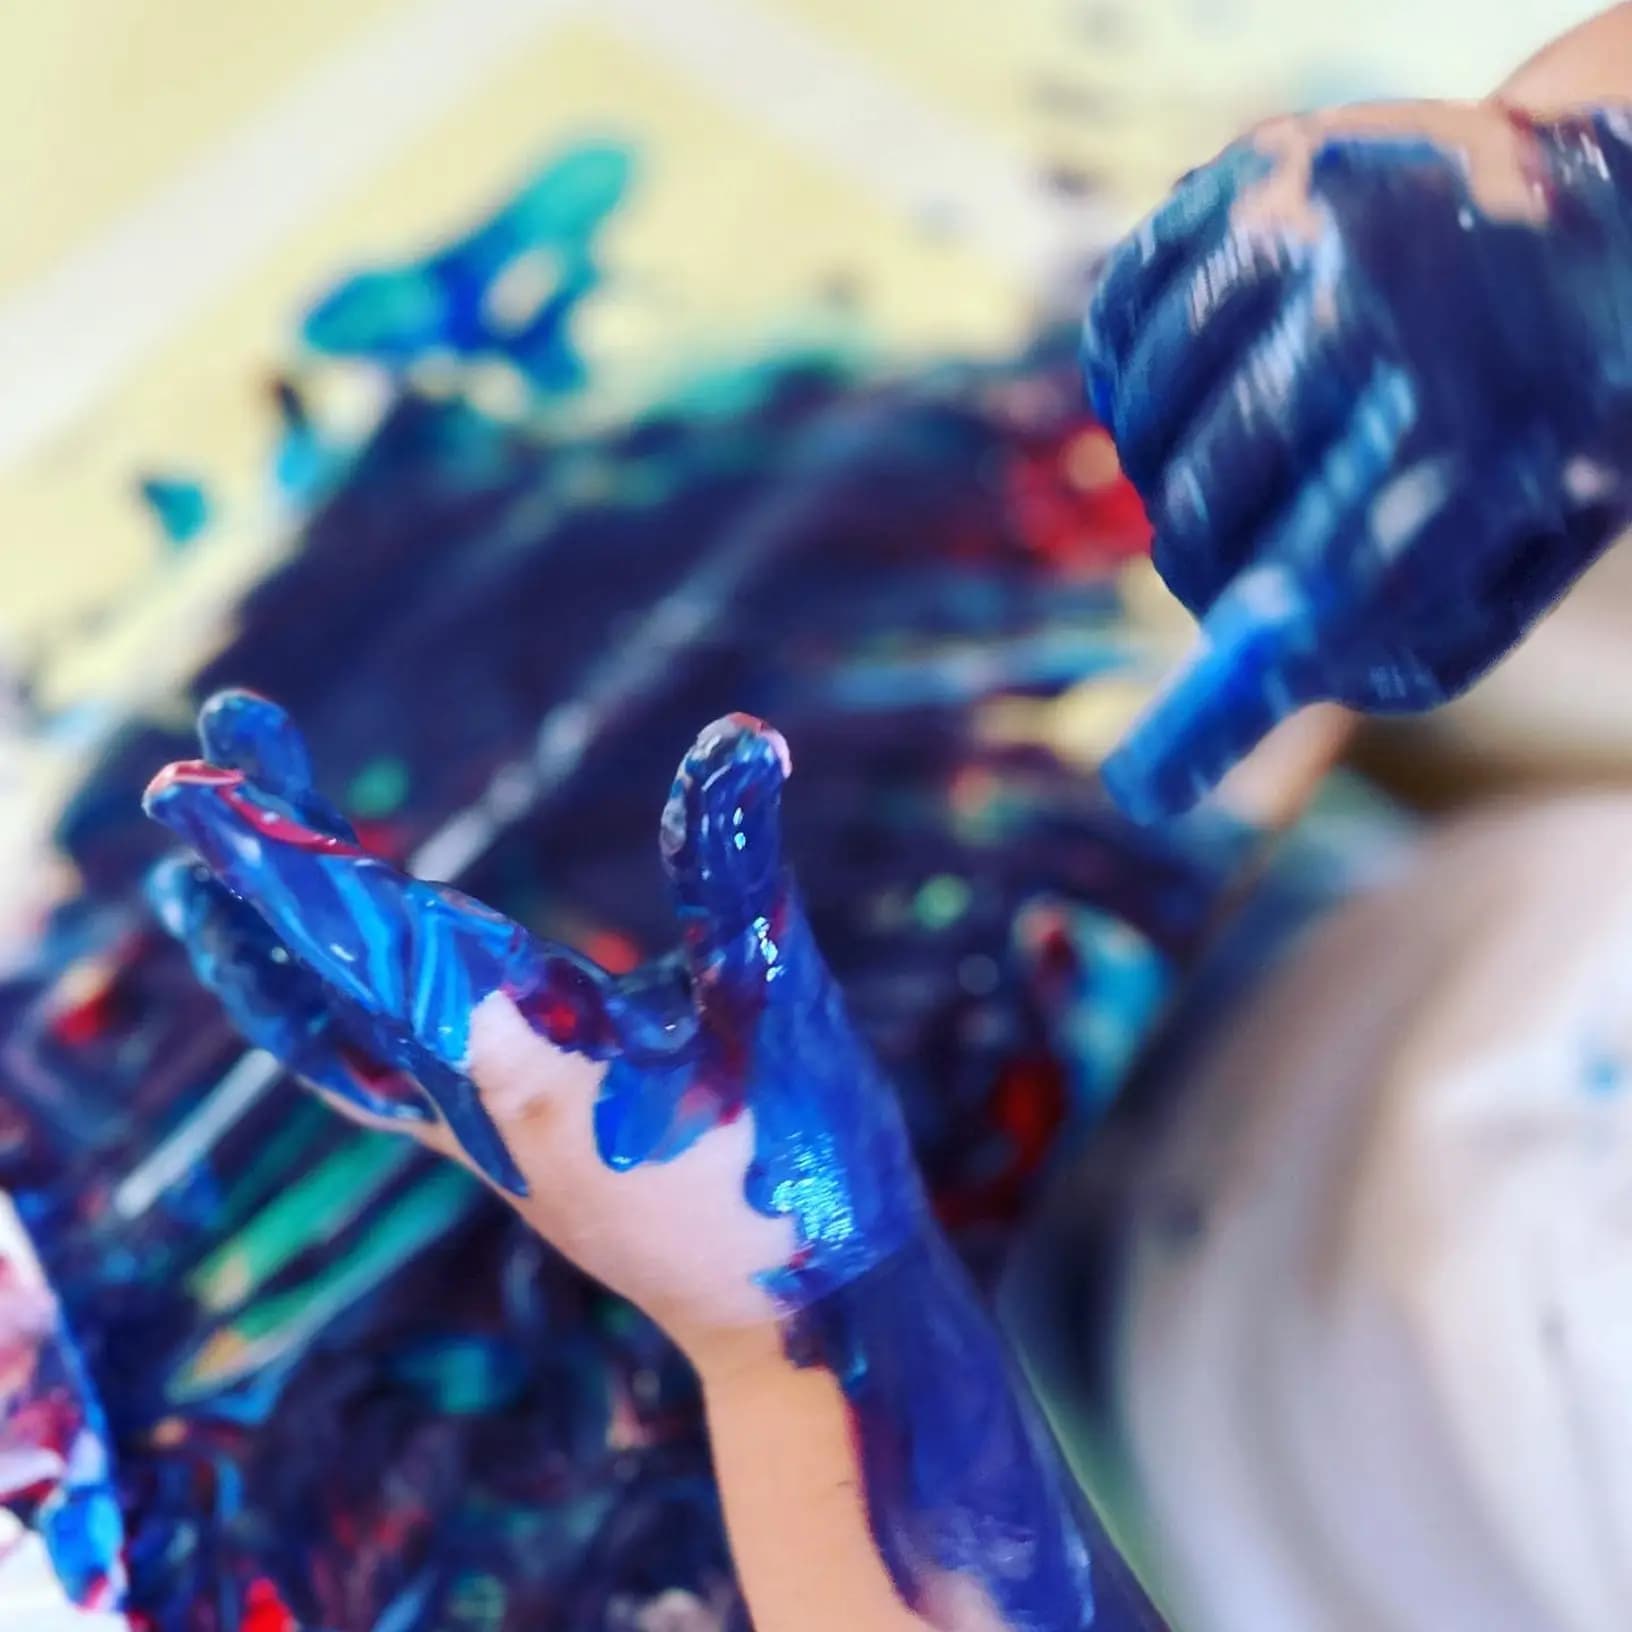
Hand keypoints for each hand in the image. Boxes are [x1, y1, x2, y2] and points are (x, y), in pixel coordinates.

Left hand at [144, 691, 926, 1354]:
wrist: (790, 1322)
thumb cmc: (797, 1166)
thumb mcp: (780, 1004)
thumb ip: (740, 873)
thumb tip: (747, 733)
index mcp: (527, 1058)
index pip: (373, 943)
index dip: (284, 861)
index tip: (199, 784)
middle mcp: (469, 1099)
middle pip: (327, 966)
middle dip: (262, 855)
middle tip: (213, 747)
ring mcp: (467, 1134)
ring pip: (325, 1030)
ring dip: (262, 939)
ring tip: (198, 870)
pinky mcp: (486, 1151)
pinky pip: (360, 1074)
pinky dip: (308, 1013)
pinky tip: (300, 983)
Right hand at [1085, 100, 1631, 818]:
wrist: (1589, 205)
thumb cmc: (1553, 407)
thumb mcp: (1529, 542)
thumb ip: (1406, 632)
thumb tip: (1264, 681)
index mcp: (1488, 415)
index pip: (1323, 585)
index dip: (1234, 688)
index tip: (1147, 786)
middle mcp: (1390, 301)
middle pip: (1206, 511)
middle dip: (1198, 568)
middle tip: (1214, 564)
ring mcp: (1309, 217)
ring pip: (1146, 417)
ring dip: (1160, 471)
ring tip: (1219, 459)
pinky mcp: (1249, 166)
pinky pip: (1120, 316)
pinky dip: (1127, 377)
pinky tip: (1183, 384)